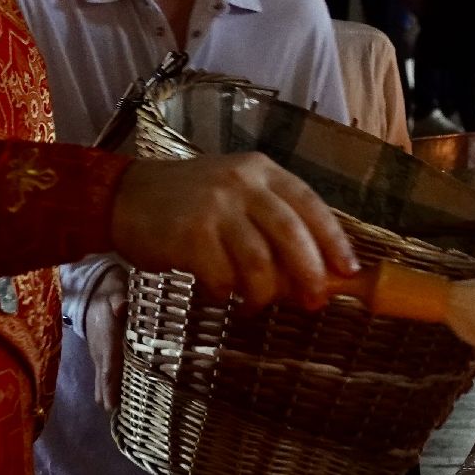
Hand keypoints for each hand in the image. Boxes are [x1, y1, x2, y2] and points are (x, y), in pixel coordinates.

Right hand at [85, 268, 129, 411]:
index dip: (109, 383)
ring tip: (116, 417)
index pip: (108, 364)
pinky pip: (103, 377)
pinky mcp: (101, 357)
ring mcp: (99, 356)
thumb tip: (121, 307)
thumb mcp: (115, 292)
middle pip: (104, 379)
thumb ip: (119, 300)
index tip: (111, 403)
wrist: (93, 295)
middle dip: (109, 397)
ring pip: (101, 381)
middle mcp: (101, 352)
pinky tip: (115, 405)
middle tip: (117, 417)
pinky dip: (107, 390)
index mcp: (107, 338)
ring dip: (108, 396)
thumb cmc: (110, 294)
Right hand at [110, 153, 359, 310]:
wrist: (125, 197)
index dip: (333, 240)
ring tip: (256, 304)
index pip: (310, 204)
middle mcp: (241, 183)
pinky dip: (225, 293)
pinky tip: (218, 292)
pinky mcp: (189, 235)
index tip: (348, 270)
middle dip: (309, 273)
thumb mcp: (236, 196)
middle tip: (314, 301)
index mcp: (262, 171)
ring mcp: (215, 207)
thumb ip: (272, 224)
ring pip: (258, 261)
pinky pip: (222, 277)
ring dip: (264, 293)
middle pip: (291, 233)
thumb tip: (313, 273)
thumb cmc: (189, 203)